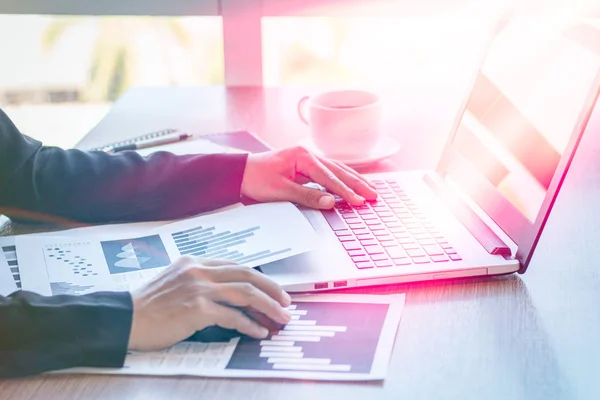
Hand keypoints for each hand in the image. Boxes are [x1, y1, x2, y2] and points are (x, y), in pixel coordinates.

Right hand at [128, 256, 291, 351]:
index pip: (236, 266)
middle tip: (286, 302)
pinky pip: (232, 316)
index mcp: (195, 262)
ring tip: (281, 318)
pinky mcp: (196, 308)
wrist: (123, 318)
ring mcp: (198, 288)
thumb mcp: (176, 282)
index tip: (273, 290)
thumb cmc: (148, 306)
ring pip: (245, 293)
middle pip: (247, 275)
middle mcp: (199, 271)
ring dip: (268, 307)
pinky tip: (259, 332)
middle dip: (272, 289)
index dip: (259, 279)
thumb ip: (201, 282)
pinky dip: (249, 325)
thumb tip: (231, 295)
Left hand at [241, 147, 377, 208]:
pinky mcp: (306, 166)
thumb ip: (307, 196)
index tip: (358, 201)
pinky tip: (352, 184)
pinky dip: (342, 179)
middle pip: (338, 170)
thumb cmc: (256, 179)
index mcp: (302, 156)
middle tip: (373, 195)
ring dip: (353, 180)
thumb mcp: (280, 191)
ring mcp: (308, 159)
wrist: (240, 173)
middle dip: (357, 184)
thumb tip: (330, 202)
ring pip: (336, 169)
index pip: (329, 177)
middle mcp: (308, 154)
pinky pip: (329, 172)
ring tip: (370, 190)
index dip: (345, 191)